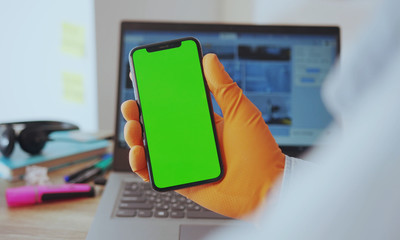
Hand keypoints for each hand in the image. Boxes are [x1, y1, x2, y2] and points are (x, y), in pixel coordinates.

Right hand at [121, 53, 284, 218]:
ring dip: (136, 136)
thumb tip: (209, 59)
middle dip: (140, 113)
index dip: (159, 94)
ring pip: (152, 146)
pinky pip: (156, 172)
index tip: (145, 80)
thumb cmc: (260, 152)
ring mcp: (185, 161)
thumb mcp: (242, 113)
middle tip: (132, 104)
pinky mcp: (182, 180)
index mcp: (205, 122)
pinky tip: (139, 153)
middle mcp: (192, 140)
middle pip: (158, 125)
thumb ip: (224, 87)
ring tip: (133, 127)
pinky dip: (142, 164)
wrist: (267, 190)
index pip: (176, 105)